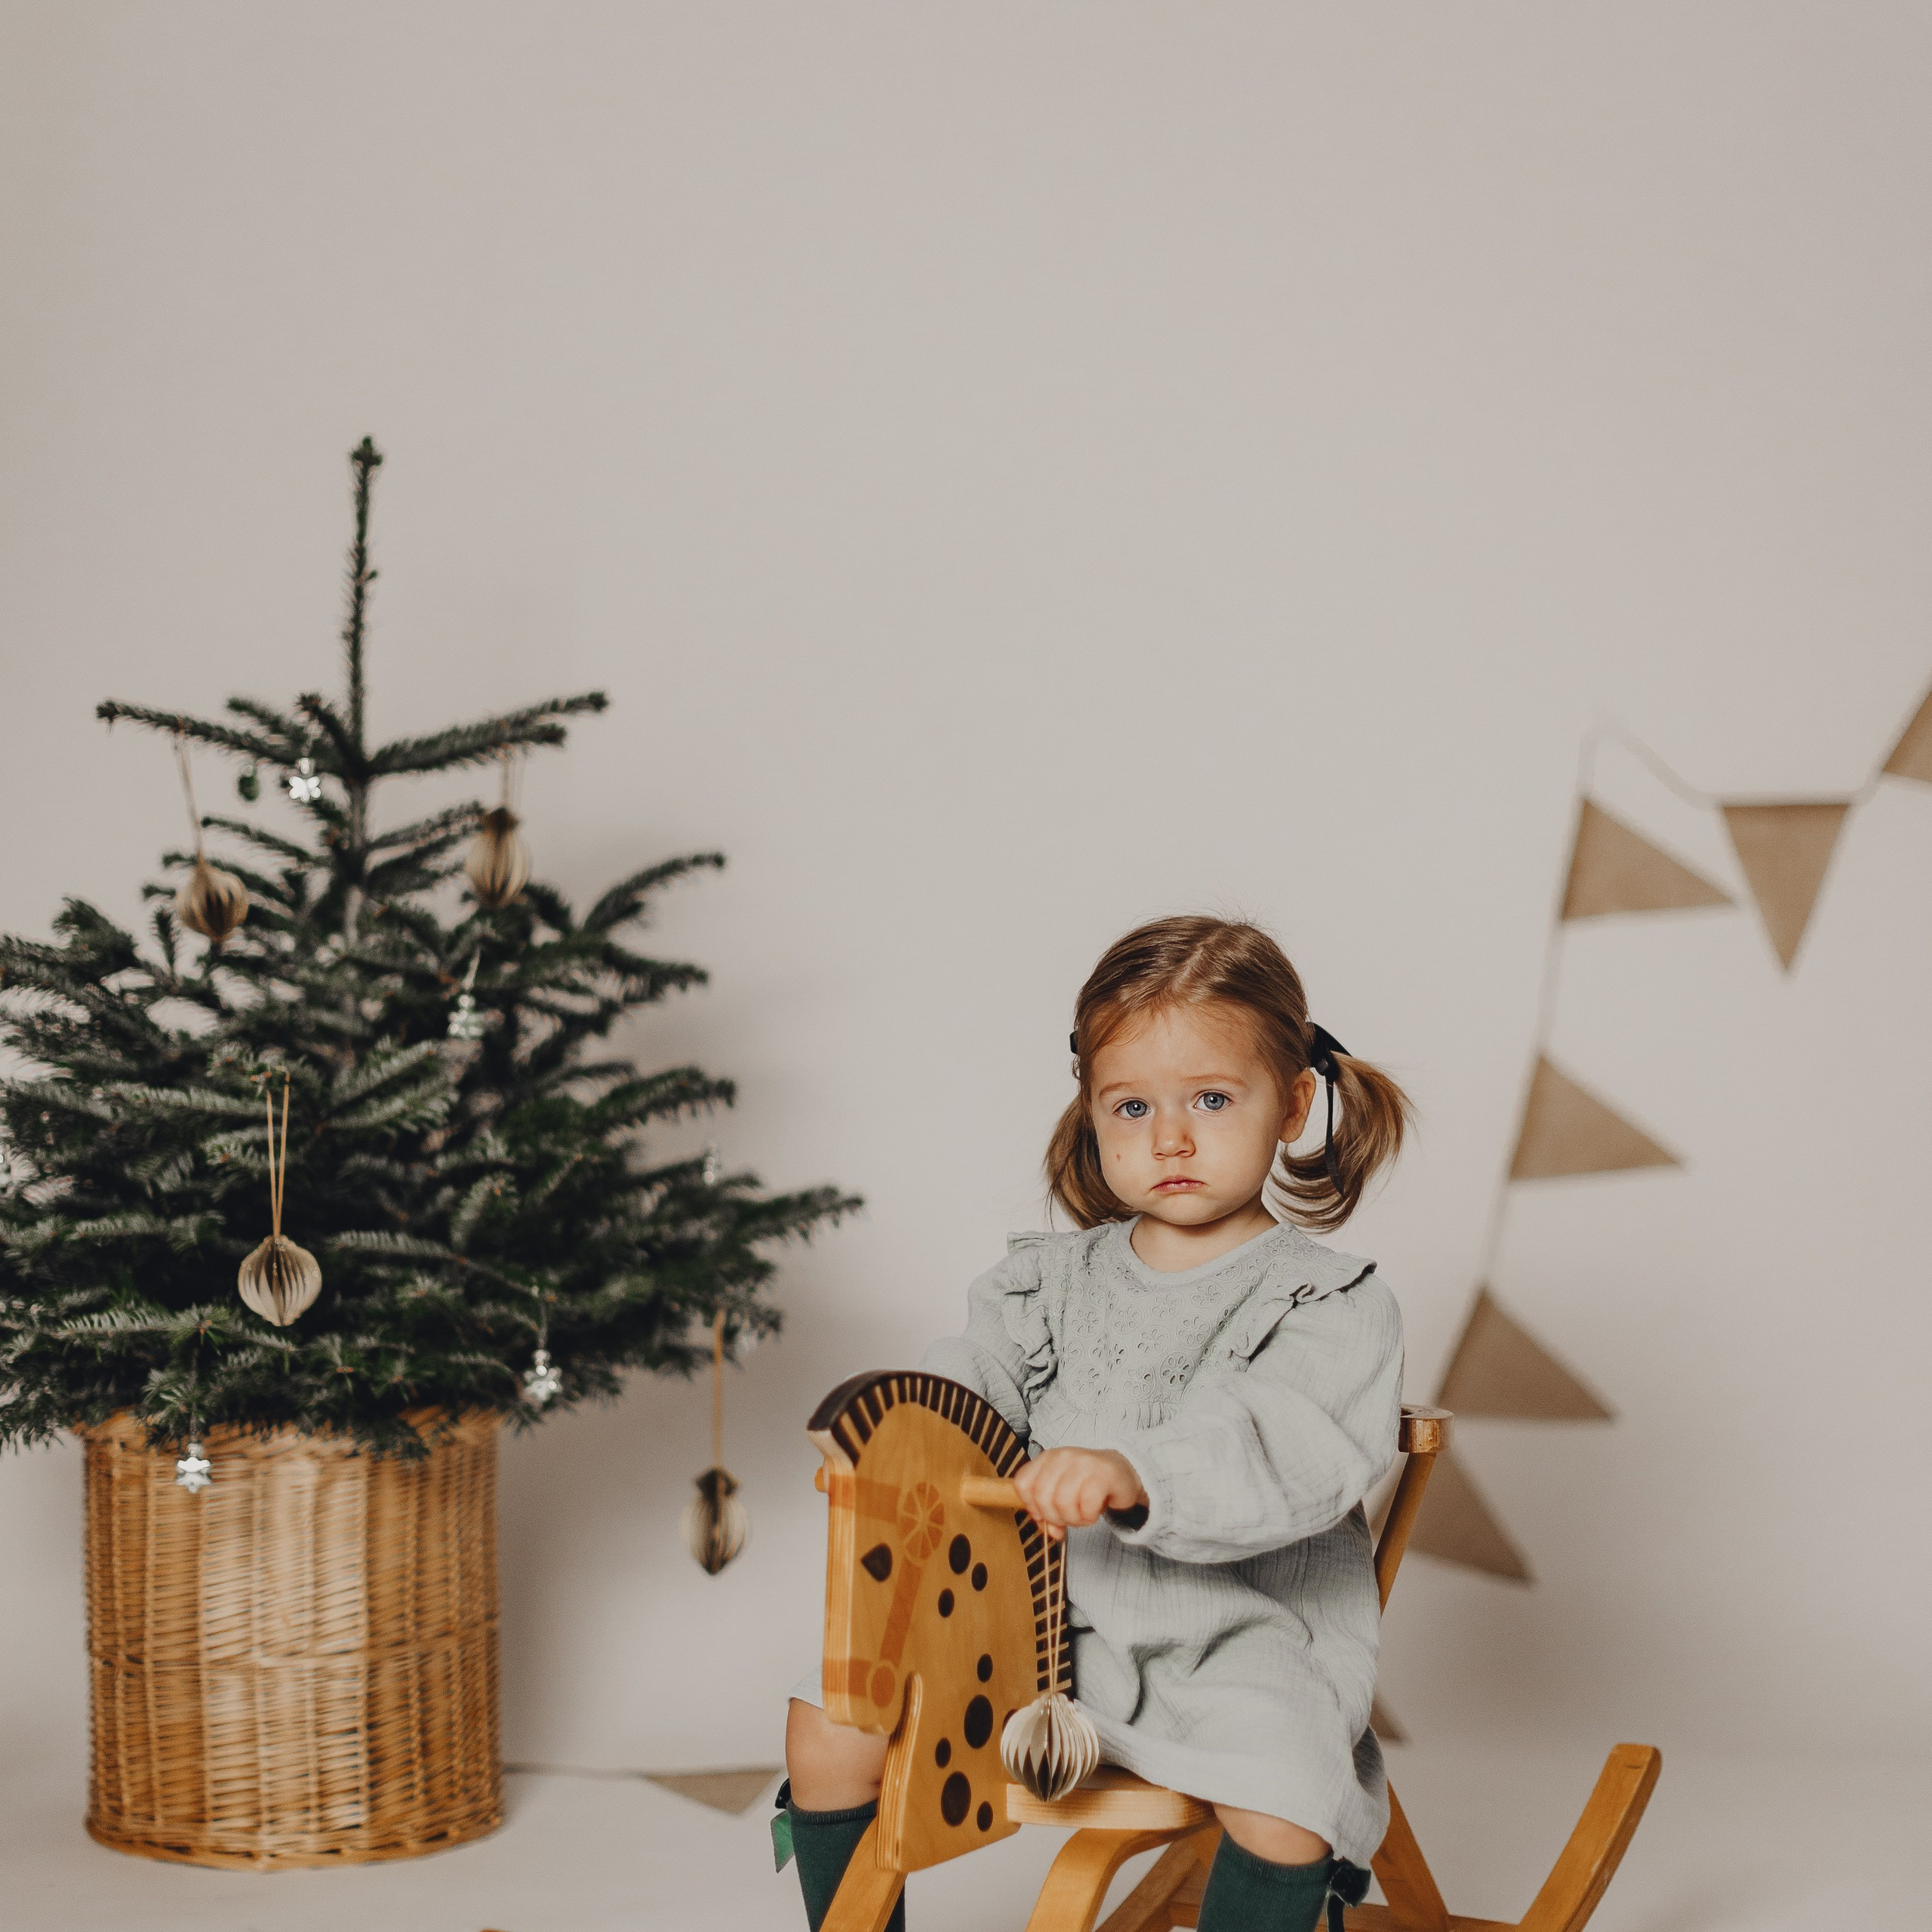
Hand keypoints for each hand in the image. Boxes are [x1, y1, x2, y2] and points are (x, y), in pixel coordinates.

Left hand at [1011, 1447, 1146, 1542]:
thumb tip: (1050, 1532)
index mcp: (1047, 1458)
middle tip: (1069, 1517)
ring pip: (1063, 1503)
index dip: (1031, 1507)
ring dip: (1074, 1519)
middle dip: (1055, 1517)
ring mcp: (1083, 1463)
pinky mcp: (1103, 1475)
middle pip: (1042, 1498)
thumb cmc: (1087, 1485)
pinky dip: (1089, 1517)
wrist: (1122, 1473)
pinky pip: (1086, 1507)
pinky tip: (1094, 1512)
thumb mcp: (1062, 1494)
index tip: (1044, 1515)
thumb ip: (1049, 1513)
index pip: (1022, 1484)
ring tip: (1083, 1514)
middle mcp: (1063, 1457)